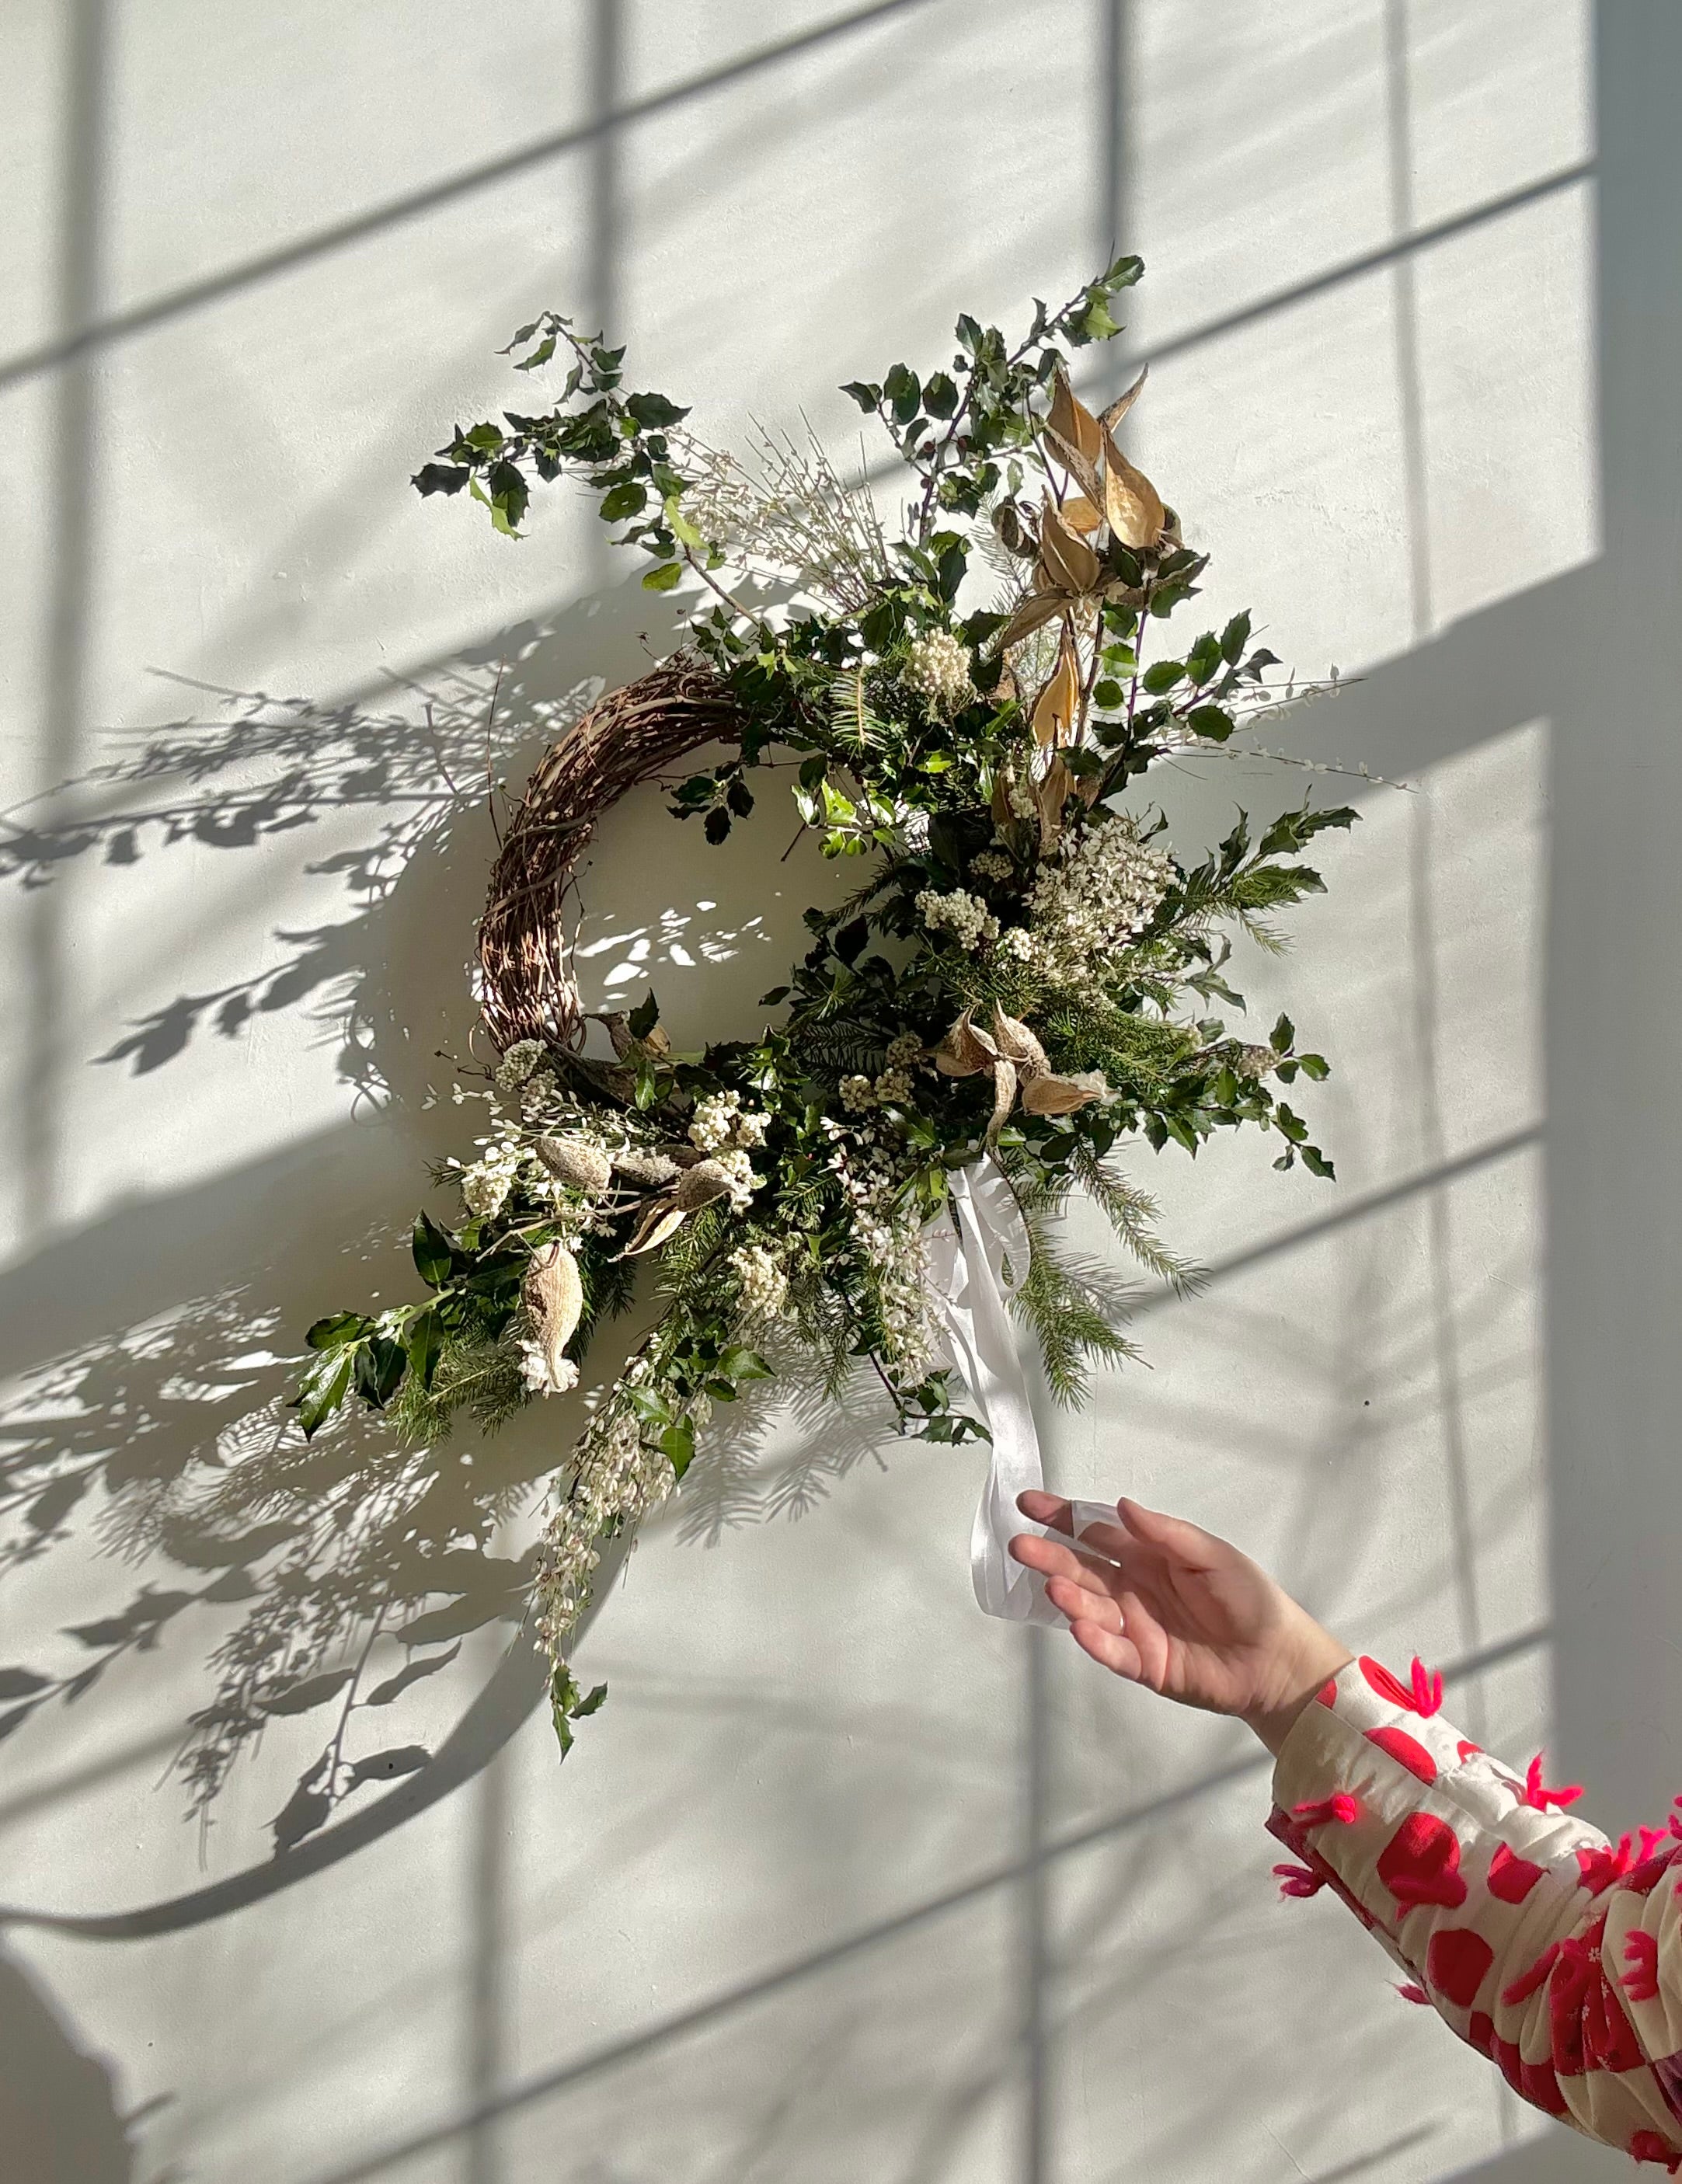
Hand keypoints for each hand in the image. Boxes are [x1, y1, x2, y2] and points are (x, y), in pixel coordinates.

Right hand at [1009, 1493, 1351, 1754]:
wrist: (1276, 1657)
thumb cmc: (1248, 1597)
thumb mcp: (1210, 1554)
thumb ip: (1164, 1533)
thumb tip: (1121, 1506)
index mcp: (1146, 1556)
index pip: (1095, 1532)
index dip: (1062, 1518)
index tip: (1029, 1504)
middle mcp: (1131, 1589)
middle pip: (1082, 1569)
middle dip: (1051, 1557)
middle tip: (1021, 1546)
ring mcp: (1134, 1627)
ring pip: (1091, 1609)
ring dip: (1070, 1597)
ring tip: (1053, 1587)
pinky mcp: (1144, 1664)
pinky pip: (1113, 1652)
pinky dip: (1096, 1641)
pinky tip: (1081, 1628)